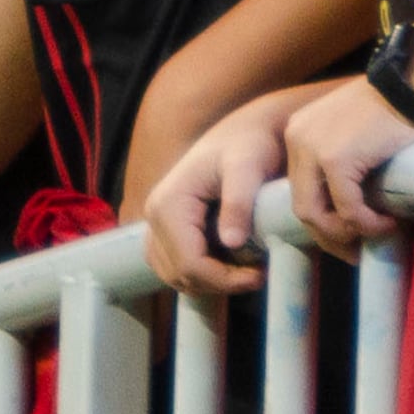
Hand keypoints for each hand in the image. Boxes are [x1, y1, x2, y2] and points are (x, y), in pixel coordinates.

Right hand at [144, 98, 290, 294]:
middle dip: (219, 282)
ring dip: (211, 281)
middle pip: (179, 274)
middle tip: (257, 274)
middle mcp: (154, 214)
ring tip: (246, 269)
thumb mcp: (249, 166)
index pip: (188, 263)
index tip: (259, 275)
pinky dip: (202, 273)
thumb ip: (239, 202)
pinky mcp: (165, 229)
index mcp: (168, 203)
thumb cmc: (249, 143)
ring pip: (175, 275)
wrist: (244, 130)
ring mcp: (156, 223)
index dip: (223, 279)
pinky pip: (175, 266)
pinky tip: (231, 262)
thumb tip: (231, 242)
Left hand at [283, 78, 413, 254]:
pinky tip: (389, 222)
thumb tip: (349, 213)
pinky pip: (347, 209)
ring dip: (347, 234)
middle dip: (329, 237)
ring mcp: (313, 148)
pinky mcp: (336, 159)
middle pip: (301, 207)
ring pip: (315, 214)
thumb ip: (343, 165)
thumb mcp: (355, 135)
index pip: (299, 189)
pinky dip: (367, 223)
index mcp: (298, 132)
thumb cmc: (397, 107)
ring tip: (378, 234)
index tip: (346, 239)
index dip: (321, 221)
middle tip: (356, 253)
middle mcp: (297, 137)